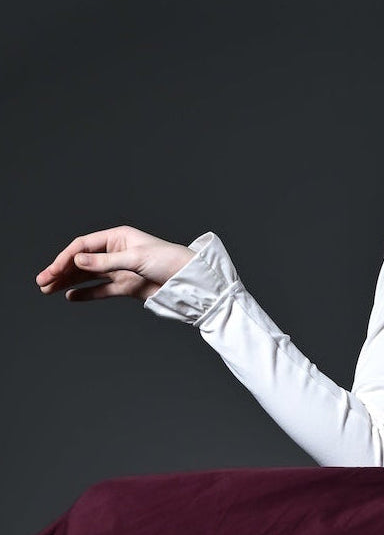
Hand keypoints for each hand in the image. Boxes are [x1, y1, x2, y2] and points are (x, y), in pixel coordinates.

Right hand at [35, 226, 195, 303]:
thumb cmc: (169, 261)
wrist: (190, 281)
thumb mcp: (135, 259)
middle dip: (61, 270)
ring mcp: (120, 270)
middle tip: (41, 282)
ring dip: (68, 282)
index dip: (65, 258)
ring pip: (88, 276)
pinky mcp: (127, 286)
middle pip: (82, 261)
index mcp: (118, 237)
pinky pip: (101, 290)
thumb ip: (105, 262)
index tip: (52, 271)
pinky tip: (70, 297)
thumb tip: (76, 260)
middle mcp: (116, 252)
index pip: (84, 246)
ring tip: (48, 290)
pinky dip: (86, 293)